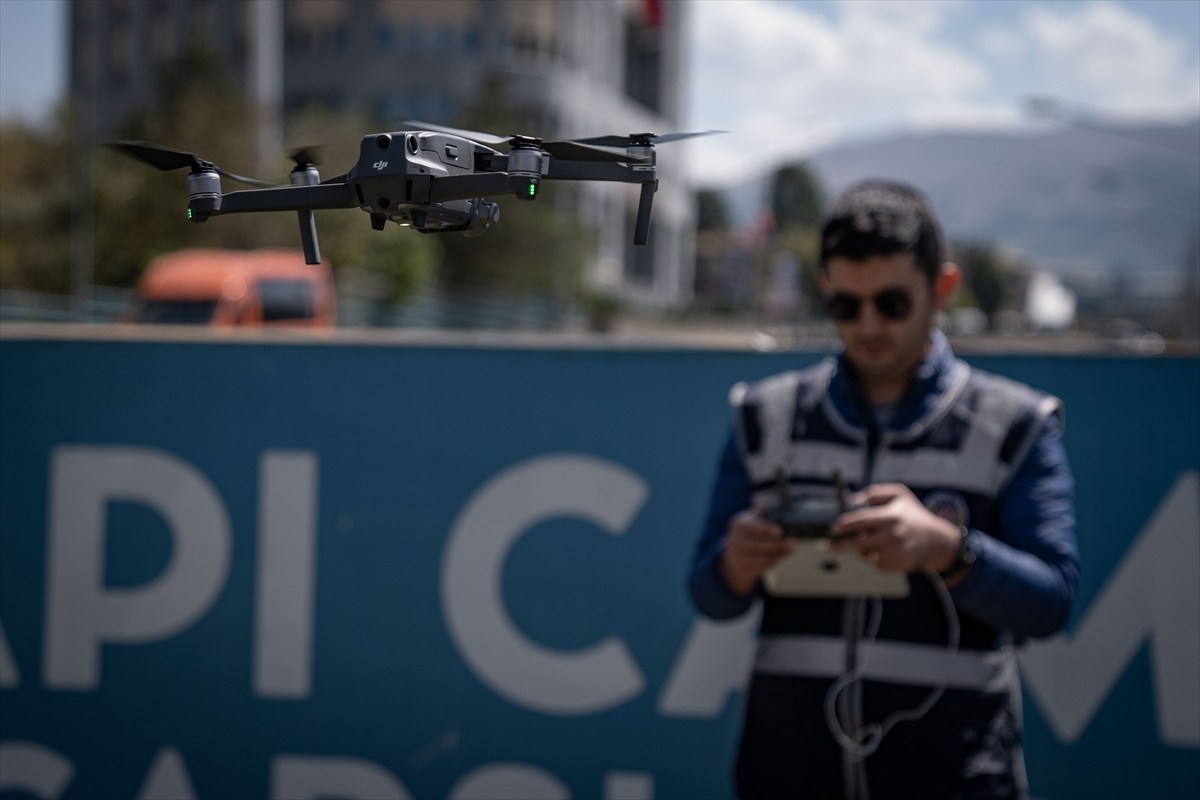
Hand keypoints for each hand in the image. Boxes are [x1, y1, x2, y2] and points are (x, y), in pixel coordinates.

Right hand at [720, 508, 795, 595]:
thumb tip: (773, 503)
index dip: (765, 529)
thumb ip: (765, 511)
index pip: (750, 526)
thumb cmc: (751, 533)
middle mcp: (734, 540)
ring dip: (776, 554)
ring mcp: (736, 556)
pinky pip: (759, 567)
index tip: (779, 531)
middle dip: (776, 545)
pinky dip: (771, 562)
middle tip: (791, 543)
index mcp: (738, 523)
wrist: (736, 553)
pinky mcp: (742, 568)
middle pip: (755, 545)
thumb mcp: (755, 518)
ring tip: (789, 548)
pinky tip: (778, 556)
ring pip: (758, 558)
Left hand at [829, 484, 959, 574]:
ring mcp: (896, 552)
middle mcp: (894, 535)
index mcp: (892, 516)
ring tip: (870, 541)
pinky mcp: (897, 566)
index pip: (862, 520)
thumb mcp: (899, 494)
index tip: (833, 527)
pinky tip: (883, 550)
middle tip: (830, 544)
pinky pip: (875, 563)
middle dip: (841, 544)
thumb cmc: (914, 515)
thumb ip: (875, 492)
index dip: (845, 524)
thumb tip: (852, 500)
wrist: (937, 541)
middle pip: (859, 542)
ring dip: (861, 550)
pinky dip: (873, 557)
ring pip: (866, 554)